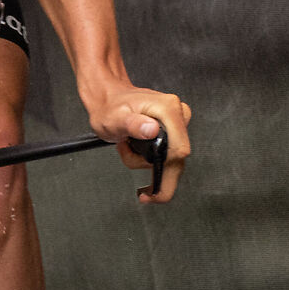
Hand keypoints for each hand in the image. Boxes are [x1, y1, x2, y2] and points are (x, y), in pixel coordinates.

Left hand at [82, 82, 191, 204]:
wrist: (109, 99)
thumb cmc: (110, 107)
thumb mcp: (115, 118)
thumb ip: (132, 124)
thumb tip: (151, 129)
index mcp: (168, 109)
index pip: (179, 150)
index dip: (166, 173)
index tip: (151, 191)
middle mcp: (177, 114)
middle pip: (178, 159)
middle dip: (155, 172)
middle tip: (140, 185)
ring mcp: (177, 122)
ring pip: (172, 160)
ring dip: (148, 163)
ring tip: (128, 149)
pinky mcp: (173, 130)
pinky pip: (168, 155)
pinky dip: (150, 159)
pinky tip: (137, 150)